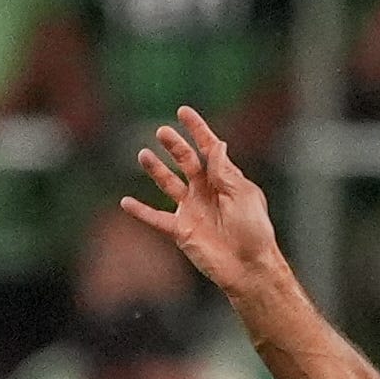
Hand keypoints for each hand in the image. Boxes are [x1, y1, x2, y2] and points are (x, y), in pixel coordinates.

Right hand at [122, 107, 284, 293]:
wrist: (248, 267)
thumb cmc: (254, 231)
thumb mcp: (243, 195)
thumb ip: (225, 171)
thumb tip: (216, 144)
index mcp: (225, 179)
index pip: (209, 149)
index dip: (197, 130)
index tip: (183, 111)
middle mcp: (206, 191)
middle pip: (186, 161)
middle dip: (174, 145)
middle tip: (161, 131)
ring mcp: (192, 209)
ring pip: (168, 184)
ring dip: (155, 169)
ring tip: (143, 154)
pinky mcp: (181, 230)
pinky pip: (156, 218)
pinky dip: (141, 211)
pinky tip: (125, 202)